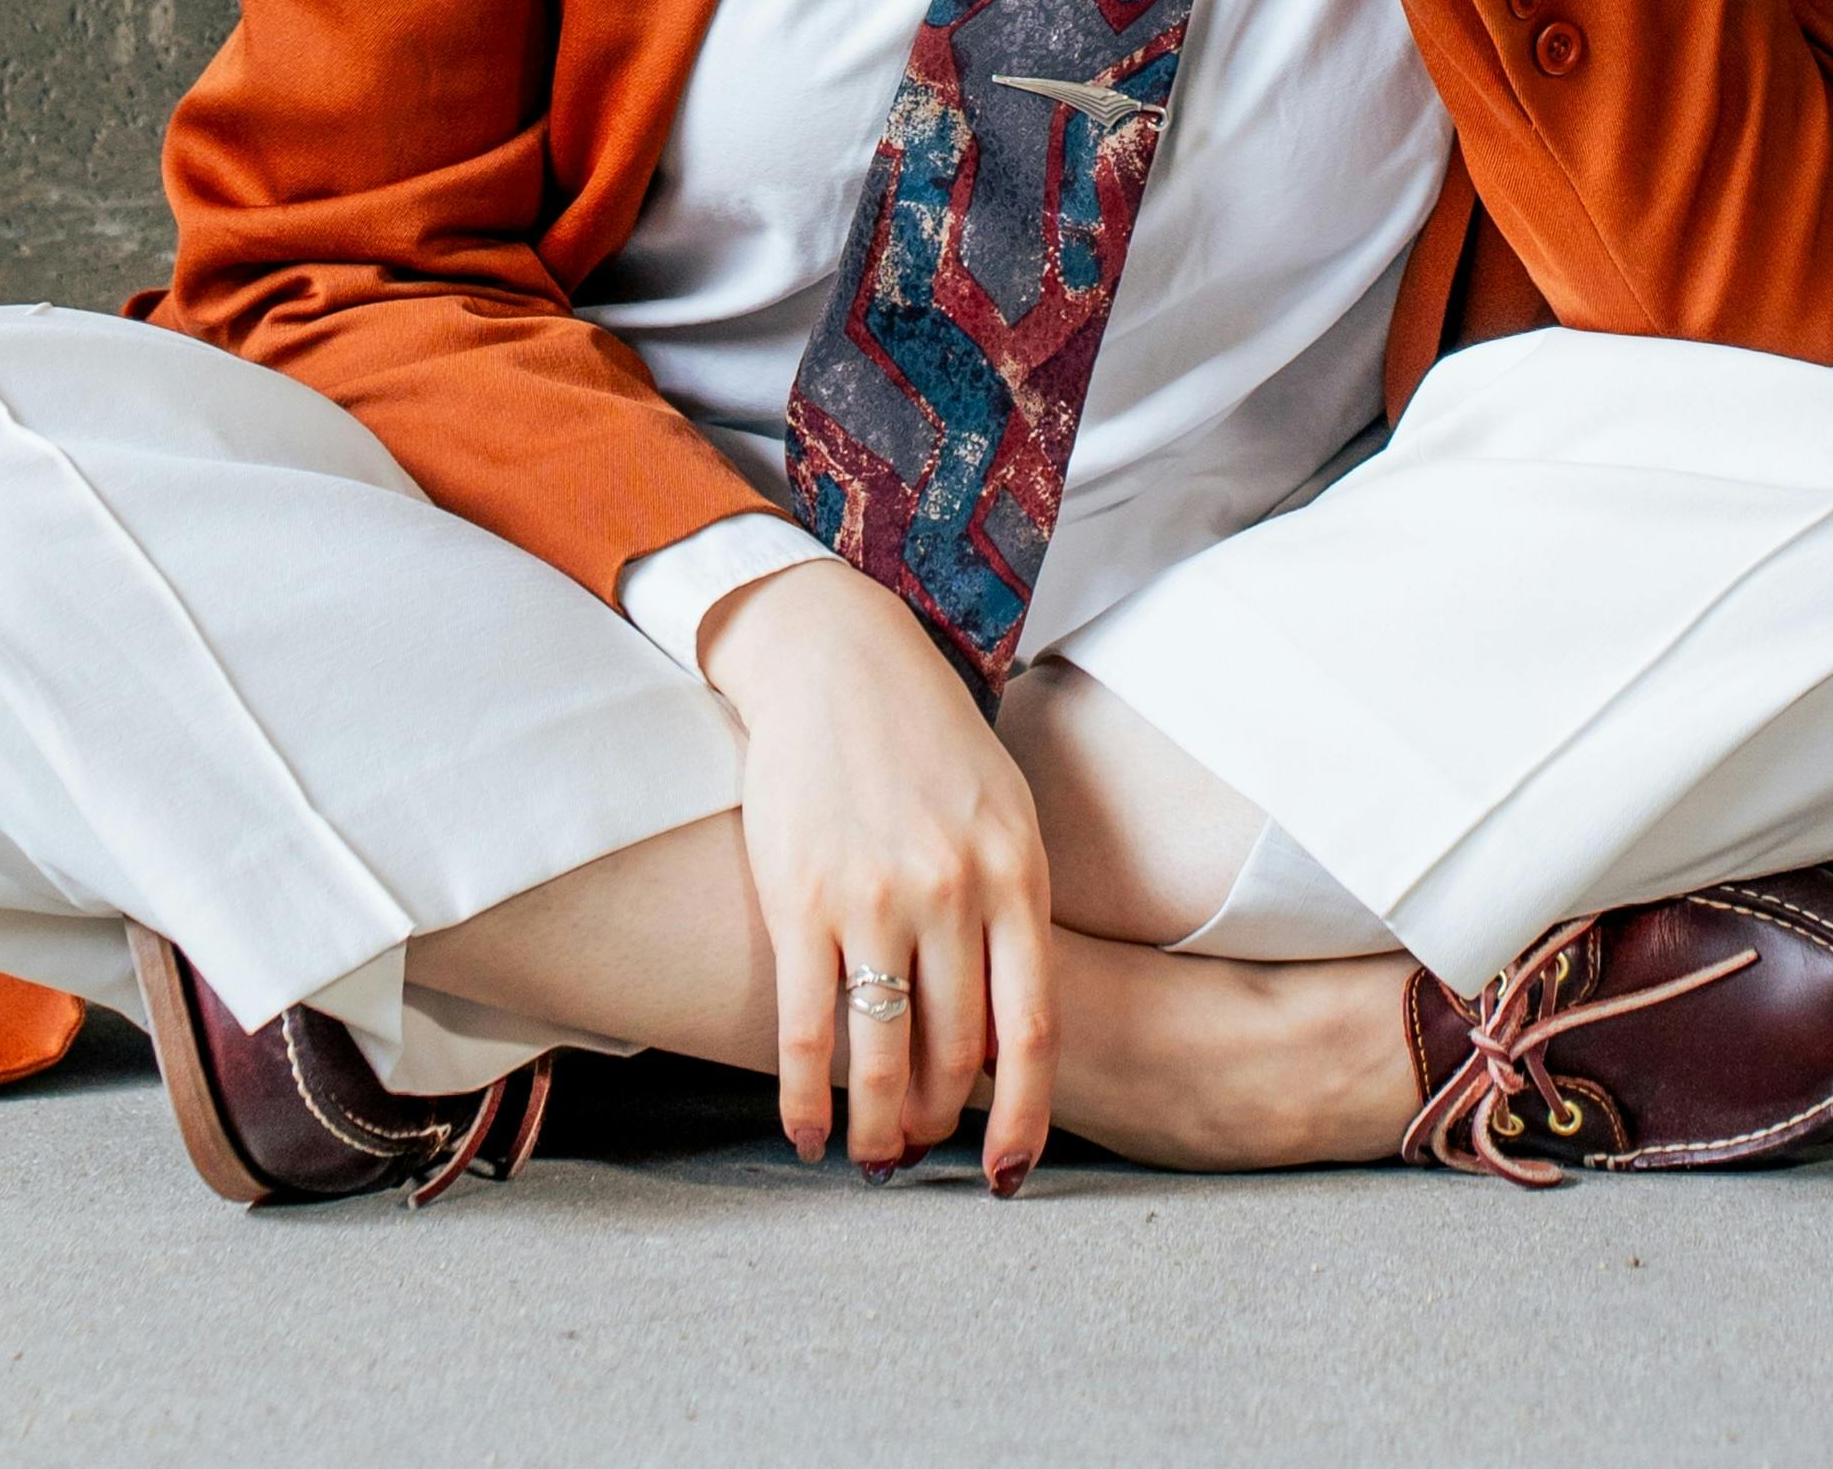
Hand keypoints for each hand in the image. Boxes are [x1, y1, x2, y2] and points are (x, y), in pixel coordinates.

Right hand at [697, 555, 1059, 1193]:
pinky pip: (807, 1027)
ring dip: (880, 1127)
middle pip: (956, 1055)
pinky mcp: (799, 897)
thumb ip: (1015, 911)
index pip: (1034, 1031)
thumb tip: (1008, 1034)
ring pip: (883, 1055)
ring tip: (873, 1156)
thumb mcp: (1004, 810)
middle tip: (923, 1149)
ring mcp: (874, 896)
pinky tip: (806, 1133)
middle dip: (941, 1122)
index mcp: (1014, 872)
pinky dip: (806, 1097)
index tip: (1007, 1174)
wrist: (837, 659)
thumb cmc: (928, 742)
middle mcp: (952, 890)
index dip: (1024, 1119)